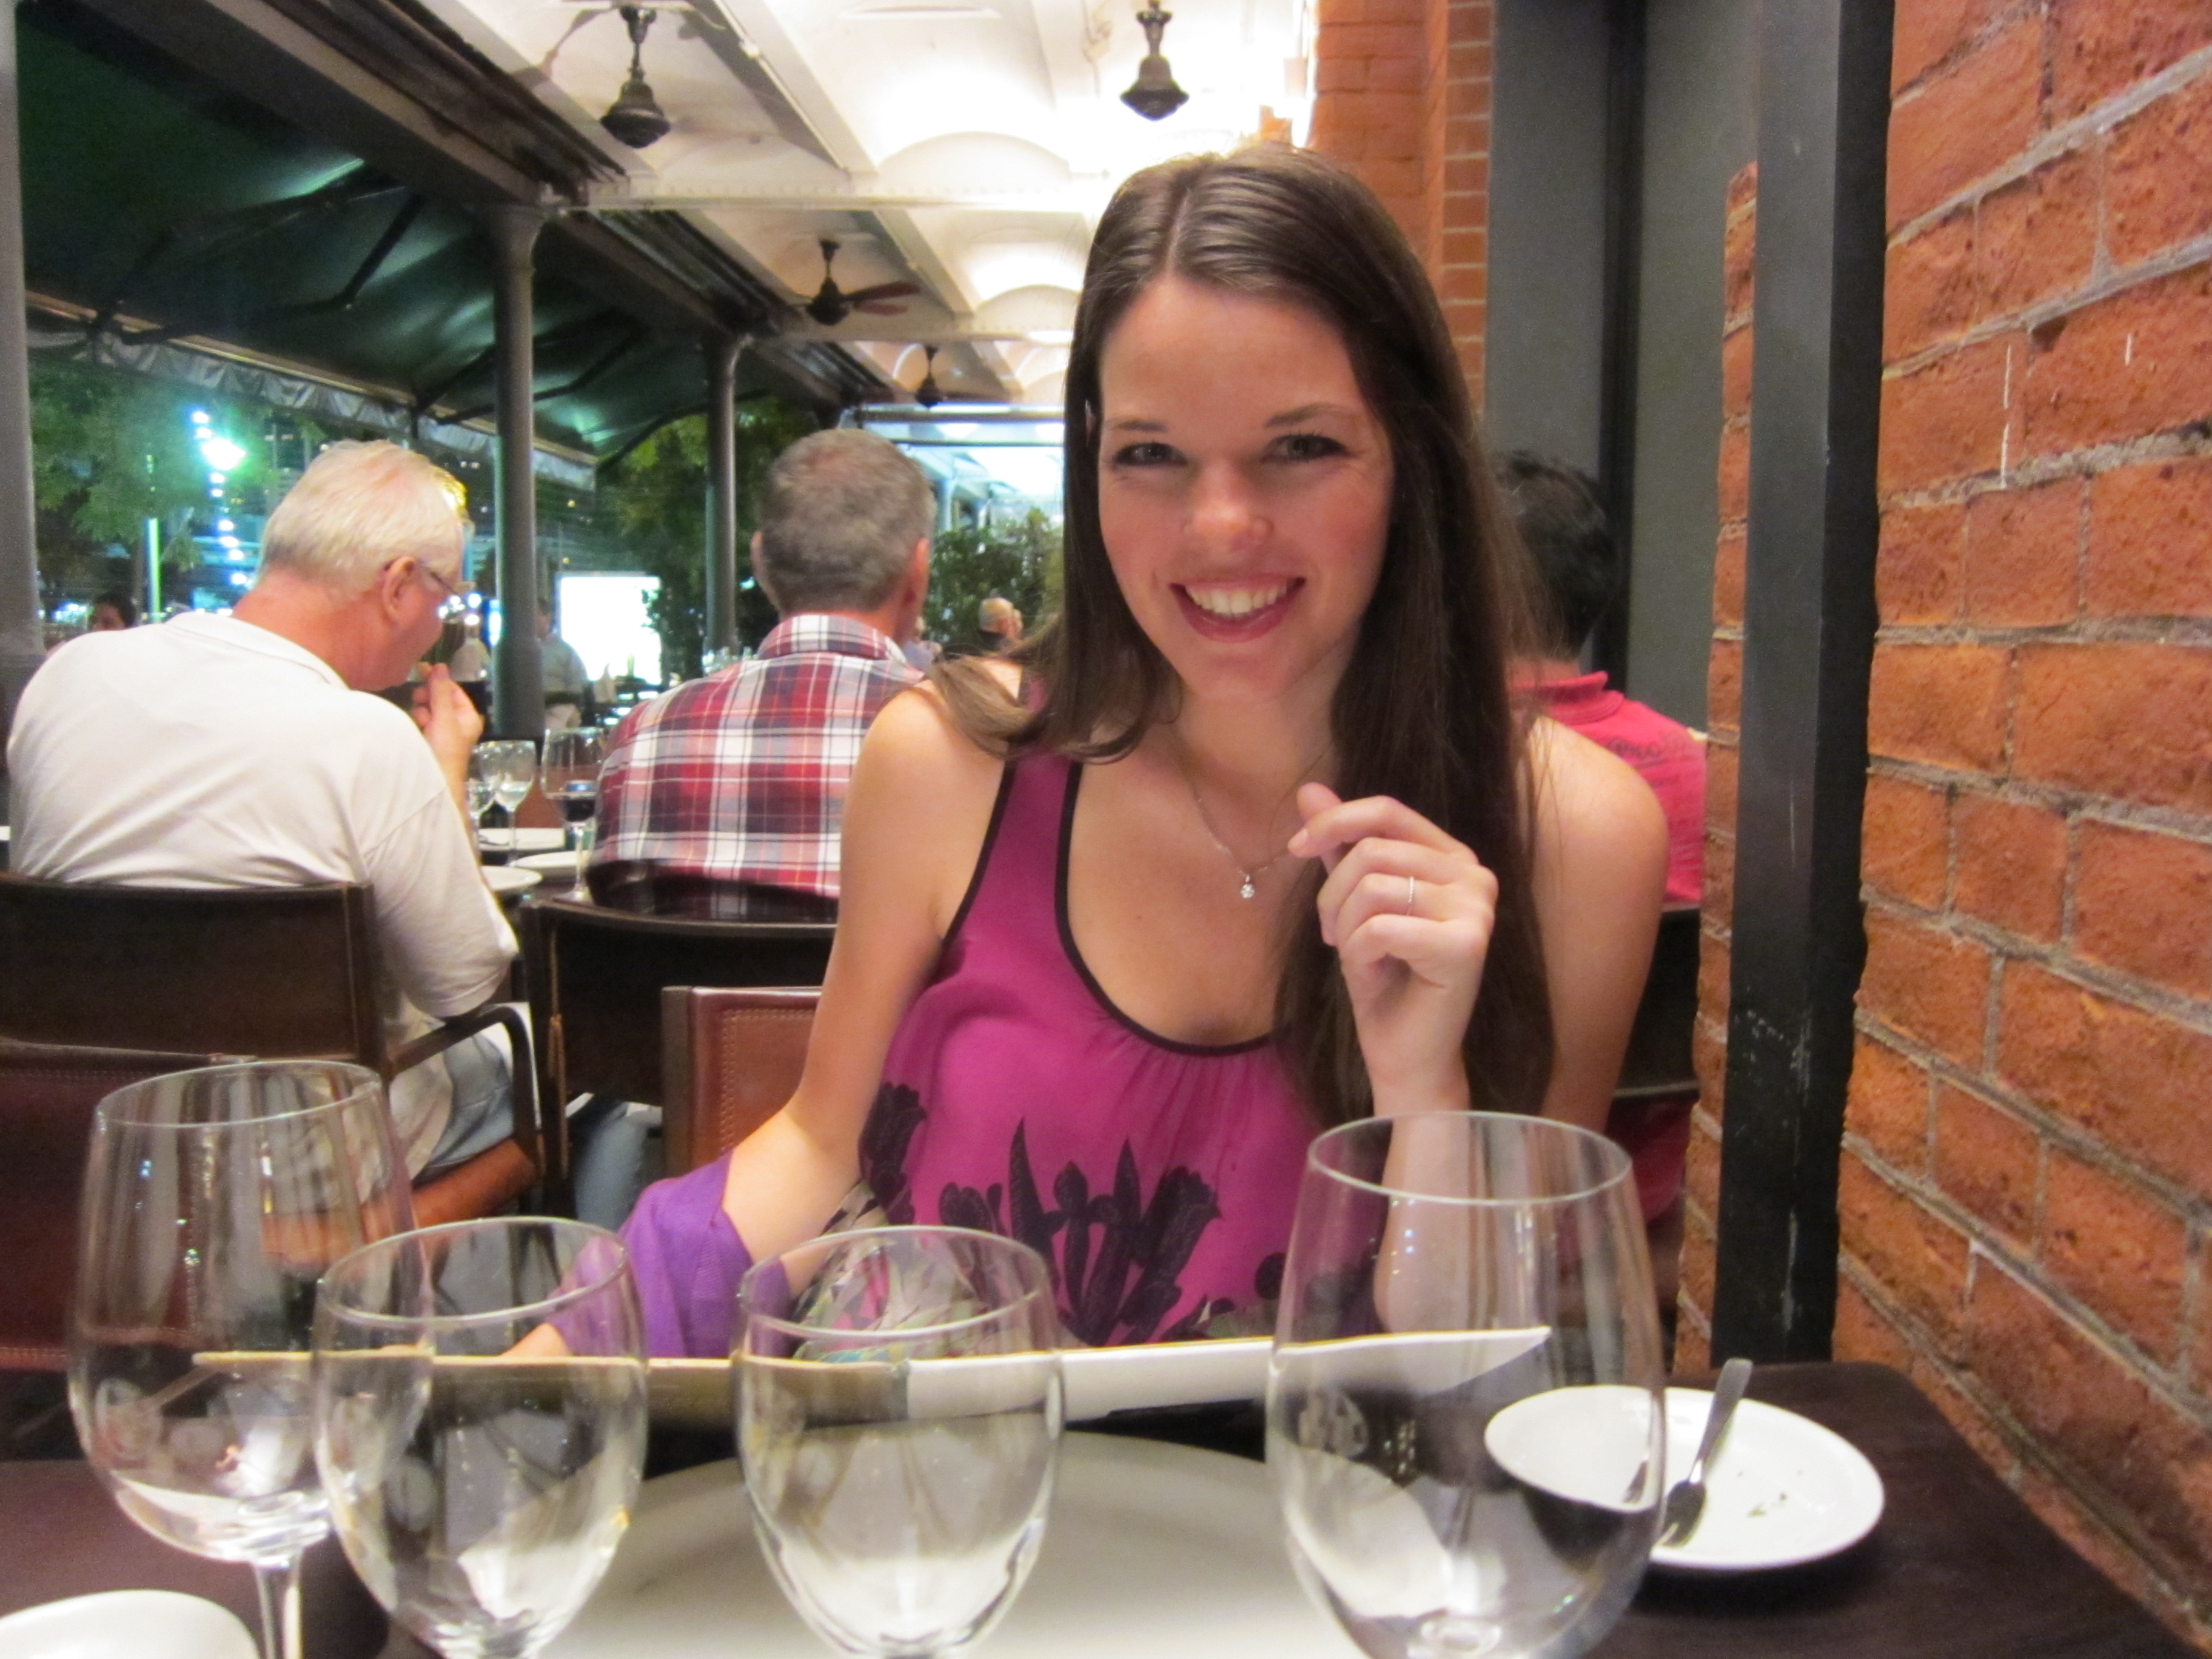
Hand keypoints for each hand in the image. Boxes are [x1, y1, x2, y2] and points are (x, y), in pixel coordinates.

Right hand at [411, 664, 482, 802]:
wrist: (434, 779)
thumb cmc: (445, 750)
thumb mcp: (445, 718)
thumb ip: (441, 692)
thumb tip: (441, 666)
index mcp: (467, 716)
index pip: (453, 689)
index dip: (439, 680)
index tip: (422, 669)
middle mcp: (456, 721)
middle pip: (439, 697)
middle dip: (428, 697)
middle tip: (421, 699)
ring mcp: (441, 729)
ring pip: (427, 708)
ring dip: (422, 711)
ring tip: (423, 722)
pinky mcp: (428, 737)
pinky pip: (421, 720)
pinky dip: (418, 721)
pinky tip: (418, 728)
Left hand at [1288, 783, 1497, 1115]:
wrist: (1406, 1053)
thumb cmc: (1384, 979)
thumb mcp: (1353, 903)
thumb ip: (1341, 845)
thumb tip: (1309, 789)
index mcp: (1453, 857)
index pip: (1387, 810)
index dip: (1334, 822)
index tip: (1295, 848)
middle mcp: (1475, 875)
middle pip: (1372, 850)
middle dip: (1332, 895)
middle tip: (1332, 936)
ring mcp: (1478, 909)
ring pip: (1372, 887)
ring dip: (1345, 928)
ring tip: (1358, 958)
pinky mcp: (1467, 945)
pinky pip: (1380, 927)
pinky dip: (1360, 953)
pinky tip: (1377, 976)